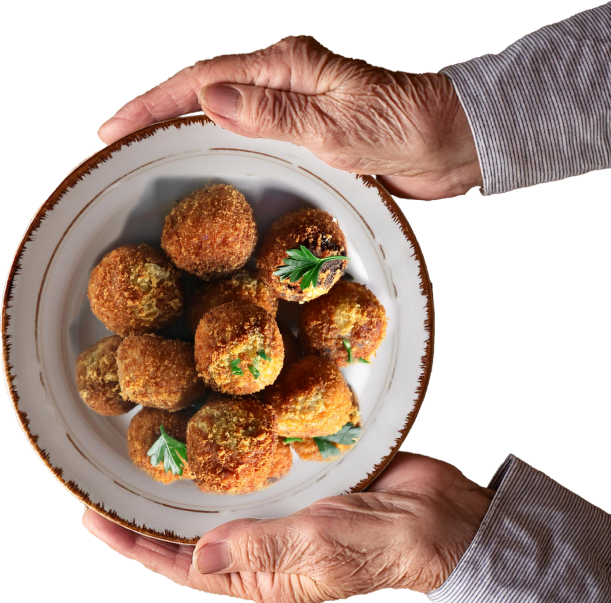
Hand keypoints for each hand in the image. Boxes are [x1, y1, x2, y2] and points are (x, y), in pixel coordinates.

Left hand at [81, 451, 493, 602]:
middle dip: (154, 511)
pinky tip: (215, 427)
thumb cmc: (381, 543)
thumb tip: (198, 555)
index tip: (95, 519)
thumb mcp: (319, 549)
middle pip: (197, 530)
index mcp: (263, 575)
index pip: (185, 566)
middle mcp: (267, 544)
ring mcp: (285, 510)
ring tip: (153, 451)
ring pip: (224, 496)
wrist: (438, 516)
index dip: (138, 545)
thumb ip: (262, 549)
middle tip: (113, 479)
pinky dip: (233, 452)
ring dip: (190, 479)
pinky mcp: (305, 479)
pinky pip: (258, 468)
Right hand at [97, 35, 481, 199]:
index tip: (115, 127)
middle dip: (158, 112)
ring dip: (185, 128)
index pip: (203, 79)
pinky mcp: (310, 127)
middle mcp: (286, 78)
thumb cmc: (403, 129)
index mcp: (287, 65)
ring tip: (148, 151)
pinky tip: (207, 159)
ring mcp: (297, 102)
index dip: (155, 102)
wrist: (449, 141)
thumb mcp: (335, 128)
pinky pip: (253, 132)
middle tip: (118, 141)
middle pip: (206, 91)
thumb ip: (272, 114)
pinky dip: (222, 143)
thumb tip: (209, 99)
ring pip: (226, 112)